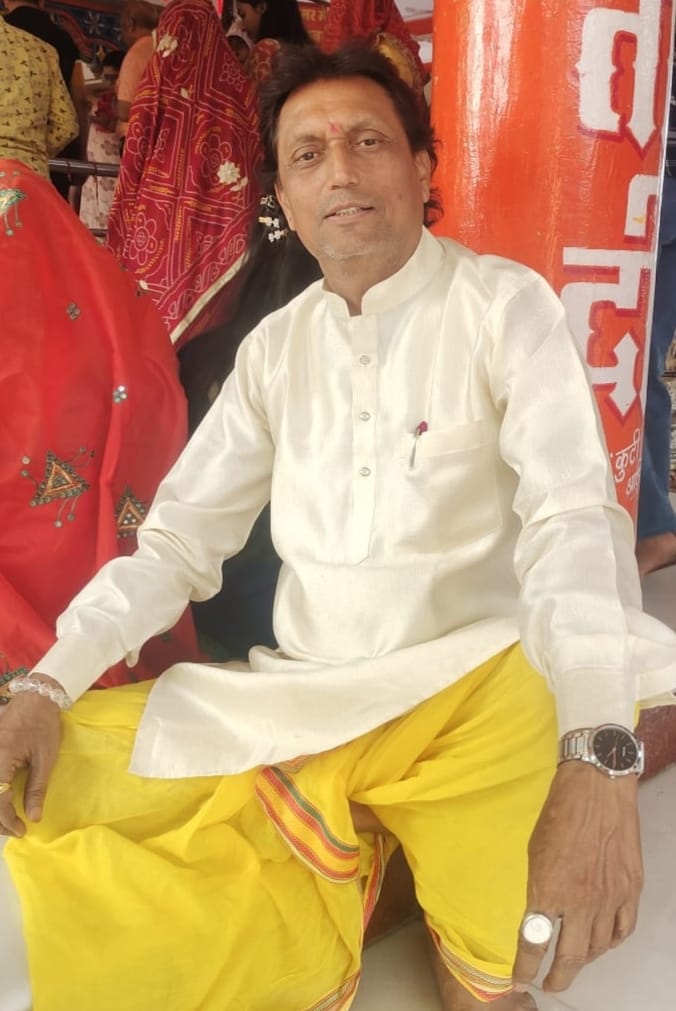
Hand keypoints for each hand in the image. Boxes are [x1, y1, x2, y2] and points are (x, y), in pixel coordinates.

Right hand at [0, 675, 62, 836]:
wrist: (36, 697)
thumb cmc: (44, 724)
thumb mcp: (45, 758)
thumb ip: (37, 789)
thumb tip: (34, 816)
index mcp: (0, 759)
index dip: (7, 820)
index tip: (22, 830)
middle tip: (15, 829)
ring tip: (9, 819)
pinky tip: (4, 800)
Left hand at [512, 760, 642, 993]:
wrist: (597, 789)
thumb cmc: (558, 813)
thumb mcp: (535, 851)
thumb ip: (539, 886)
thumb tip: (541, 912)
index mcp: (548, 888)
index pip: (534, 942)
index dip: (525, 966)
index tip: (520, 978)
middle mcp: (580, 901)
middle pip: (570, 957)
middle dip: (557, 977)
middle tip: (549, 985)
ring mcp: (610, 897)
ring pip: (598, 948)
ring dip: (584, 961)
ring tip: (573, 963)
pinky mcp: (631, 889)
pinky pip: (623, 930)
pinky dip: (611, 943)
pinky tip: (602, 943)